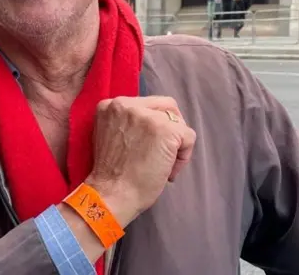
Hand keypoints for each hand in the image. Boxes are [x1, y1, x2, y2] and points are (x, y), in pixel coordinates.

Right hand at [84, 96, 196, 227]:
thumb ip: (126, 122)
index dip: (153, 124)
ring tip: (164, 166)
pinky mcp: (166, 130)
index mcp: (111, 104)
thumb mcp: (110, 134)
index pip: (145, 104)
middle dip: (170, 127)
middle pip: (165, 105)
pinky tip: (169, 172)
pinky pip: (188, 136)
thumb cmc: (110, 174)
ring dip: (176, 144)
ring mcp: (148, 116)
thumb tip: (153, 125)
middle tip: (164, 152)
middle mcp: (128, 104)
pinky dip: (184, 156)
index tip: (147, 145)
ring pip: (178, 121)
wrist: (111, 195)